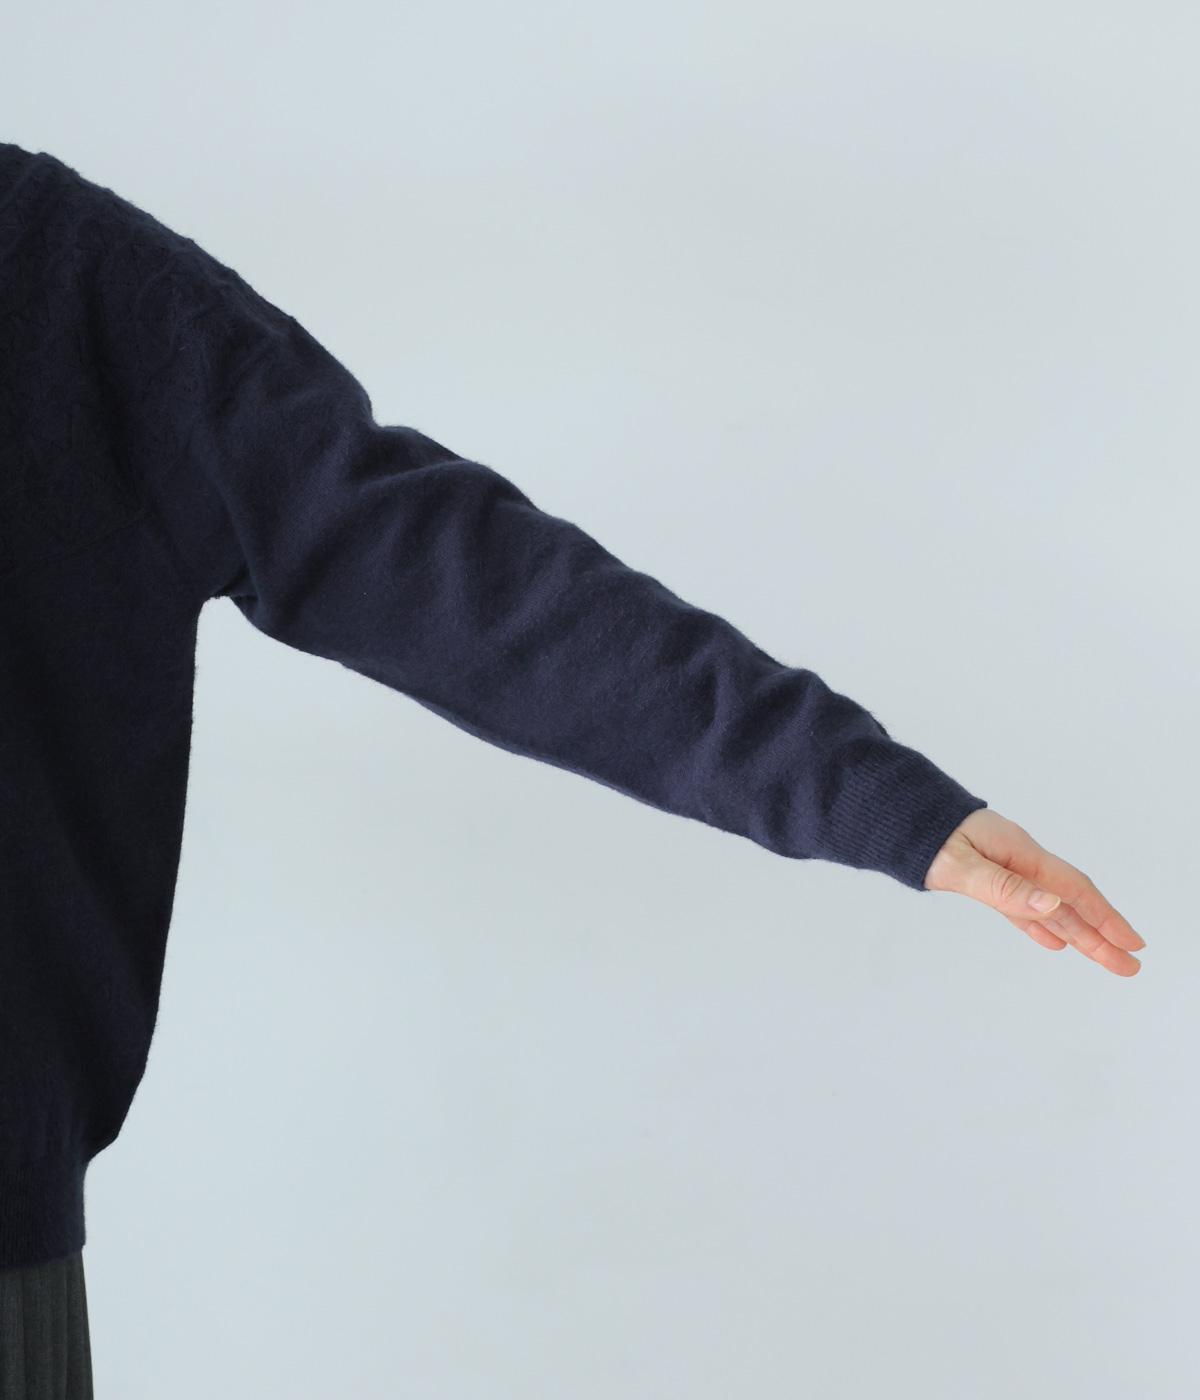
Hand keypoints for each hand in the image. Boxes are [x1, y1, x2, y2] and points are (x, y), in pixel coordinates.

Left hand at [923, 808, 1144, 976]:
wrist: (895, 812)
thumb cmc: (924, 835)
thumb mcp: (960, 865)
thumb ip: (1003, 887)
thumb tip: (1052, 904)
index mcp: (1019, 854)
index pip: (1073, 890)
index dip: (1104, 917)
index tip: (1131, 943)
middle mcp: (1019, 860)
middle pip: (1069, 902)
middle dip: (1101, 935)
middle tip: (1130, 967)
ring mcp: (1005, 867)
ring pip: (1050, 906)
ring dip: (1079, 933)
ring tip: (1107, 960)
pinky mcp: (988, 876)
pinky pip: (1023, 905)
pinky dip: (1040, 925)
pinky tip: (1055, 942)